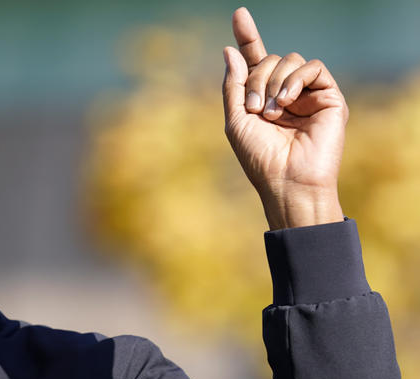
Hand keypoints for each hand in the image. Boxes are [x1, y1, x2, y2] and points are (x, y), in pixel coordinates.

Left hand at [223, 7, 346, 229]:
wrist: (287, 181)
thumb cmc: (259, 157)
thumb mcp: (236, 120)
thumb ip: (233, 85)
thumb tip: (230, 49)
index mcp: (262, 97)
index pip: (255, 60)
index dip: (247, 37)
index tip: (239, 14)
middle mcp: (284, 92)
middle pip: (269, 59)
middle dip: (255, 79)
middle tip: (254, 109)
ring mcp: (307, 94)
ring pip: (290, 60)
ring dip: (274, 82)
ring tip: (271, 111)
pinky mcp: (328, 97)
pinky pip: (313, 67)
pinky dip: (296, 79)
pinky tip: (286, 101)